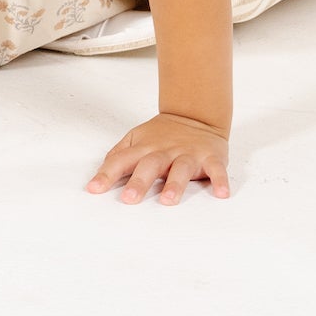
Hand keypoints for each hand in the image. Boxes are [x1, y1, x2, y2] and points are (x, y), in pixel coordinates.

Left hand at [85, 111, 232, 204]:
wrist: (196, 115)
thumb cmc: (162, 134)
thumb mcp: (136, 139)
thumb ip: (118, 156)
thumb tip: (97, 177)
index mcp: (144, 148)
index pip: (121, 160)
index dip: (107, 175)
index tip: (94, 190)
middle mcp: (165, 151)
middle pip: (150, 165)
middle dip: (139, 182)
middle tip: (129, 199)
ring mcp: (188, 153)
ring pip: (181, 169)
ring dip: (175, 185)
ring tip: (168, 200)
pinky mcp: (210, 157)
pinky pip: (216, 169)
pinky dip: (219, 181)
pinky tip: (221, 194)